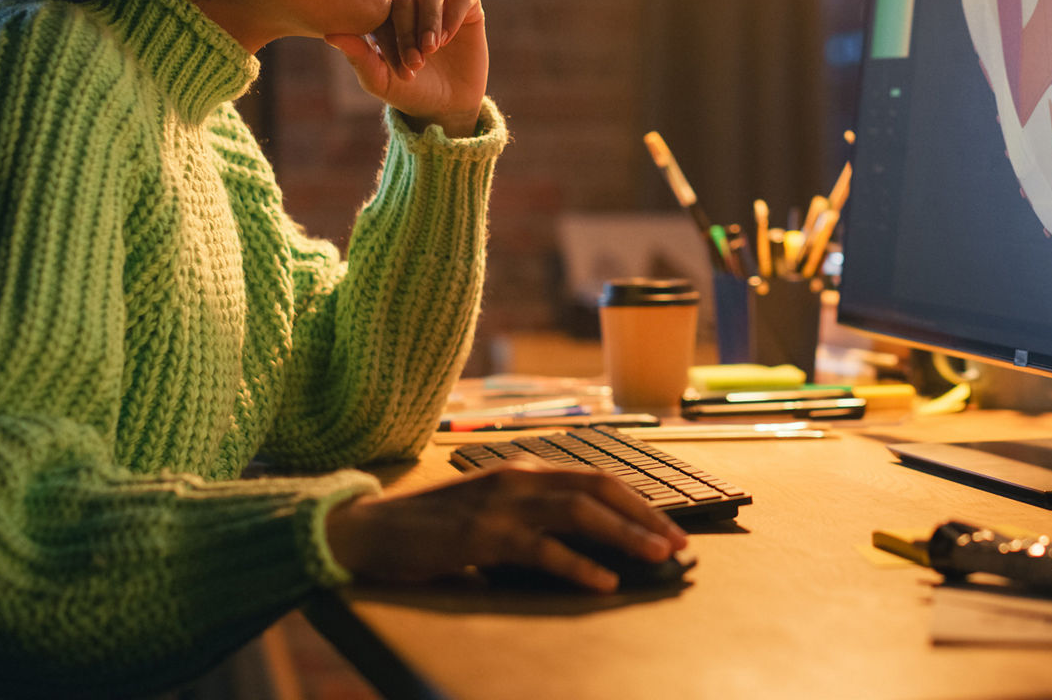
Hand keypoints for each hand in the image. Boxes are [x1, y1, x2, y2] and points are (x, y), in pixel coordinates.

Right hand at [325, 461, 689, 591]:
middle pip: (598, 489)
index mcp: (525, 469)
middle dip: (644, 516)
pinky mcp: (483, 535)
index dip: (637, 502)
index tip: (669, 526)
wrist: (373, 529)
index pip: (596, 477)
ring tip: (656, 557)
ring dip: (624, 535)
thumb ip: (533, 518)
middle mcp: (519, 477)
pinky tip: (603, 581)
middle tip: (678, 543)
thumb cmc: (435, 526)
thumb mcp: (492, 509)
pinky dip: (578, 565)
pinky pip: (542, 549)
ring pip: (579, 513)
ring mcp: (501, 503)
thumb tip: (587, 546)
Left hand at [327, 0, 487, 136]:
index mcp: (384, 11)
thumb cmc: (407, 90)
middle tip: (417, 61)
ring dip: (430, 20)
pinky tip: (448, 39)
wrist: (446, 105)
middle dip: (409, 30)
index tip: (398, 66)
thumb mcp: (380, 79)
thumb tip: (330, 35)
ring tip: (432, 48)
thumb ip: (358, 57)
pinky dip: (453, 15)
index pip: (381, 6)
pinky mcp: (467, 4)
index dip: (389, 34)